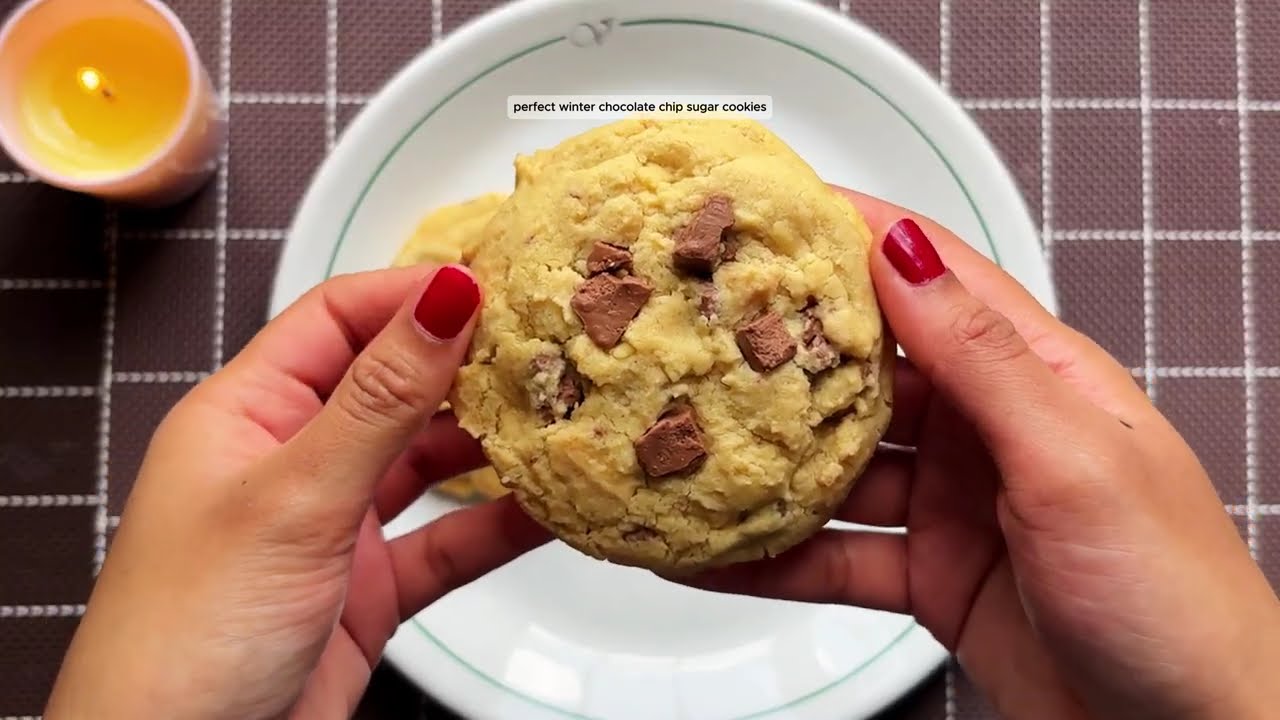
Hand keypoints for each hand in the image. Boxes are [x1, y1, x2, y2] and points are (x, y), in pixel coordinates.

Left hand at [46, 265, 548, 718]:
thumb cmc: (185, 636)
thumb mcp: (295, 497)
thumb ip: (380, 400)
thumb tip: (443, 300)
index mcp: (247, 413)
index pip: (341, 318)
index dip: (416, 295)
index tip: (497, 286)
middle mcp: (292, 459)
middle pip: (394, 384)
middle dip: (467, 367)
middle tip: (544, 349)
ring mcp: (333, 525)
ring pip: (427, 462)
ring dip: (490, 446)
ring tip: (556, 421)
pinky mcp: (368, 587)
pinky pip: (446, 539)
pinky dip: (496, 524)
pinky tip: (544, 508)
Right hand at [683, 189, 1279, 719]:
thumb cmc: (1175, 597)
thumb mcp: (1075, 460)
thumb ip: (982, 359)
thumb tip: (905, 253)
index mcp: (1035, 376)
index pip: (929, 274)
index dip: (849, 232)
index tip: (769, 209)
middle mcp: (985, 428)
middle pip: (865, 366)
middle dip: (783, 346)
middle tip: (698, 322)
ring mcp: (952, 501)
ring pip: (836, 464)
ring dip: (766, 460)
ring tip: (690, 443)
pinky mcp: (928, 572)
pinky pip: (833, 554)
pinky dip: (775, 556)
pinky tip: (721, 551)